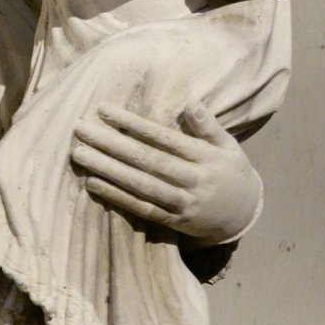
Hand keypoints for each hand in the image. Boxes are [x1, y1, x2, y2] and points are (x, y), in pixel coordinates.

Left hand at [72, 101, 261, 245]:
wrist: (245, 217)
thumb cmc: (230, 171)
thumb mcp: (229, 146)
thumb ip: (209, 126)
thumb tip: (191, 102)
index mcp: (204, 158)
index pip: (162, 138)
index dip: (132, 124)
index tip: (102, 109)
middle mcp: (192, 181)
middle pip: (147, 161)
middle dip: (111, 144)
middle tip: (80, 129)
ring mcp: (183, 204)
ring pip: (140, 186)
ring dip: (107, 170)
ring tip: (79, 154)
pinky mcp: (174, 222)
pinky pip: (142, 209)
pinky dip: (116, 197)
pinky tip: (92, 183)